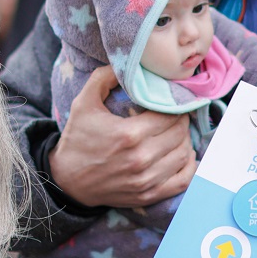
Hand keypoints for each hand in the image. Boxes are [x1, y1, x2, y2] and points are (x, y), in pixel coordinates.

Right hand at [49, 66, 195, 207]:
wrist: (67, 180)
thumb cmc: (78, 139)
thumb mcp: (84, 103)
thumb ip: (104, 78)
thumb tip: (125, 62)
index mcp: (129, 134)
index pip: (170, 115)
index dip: (176, 106)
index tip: (174, 101)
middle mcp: (141, 158)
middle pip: (180, 133)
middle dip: (182, 120)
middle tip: (177, 114)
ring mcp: (146, 180)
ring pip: (184, 154)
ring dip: (186, 140)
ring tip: (178, 132)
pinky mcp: (148, 195)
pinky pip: (183, 181)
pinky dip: (189, 166)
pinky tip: (183, 155)